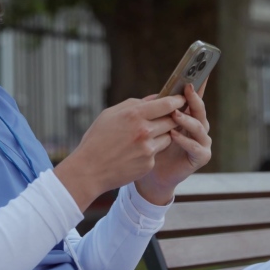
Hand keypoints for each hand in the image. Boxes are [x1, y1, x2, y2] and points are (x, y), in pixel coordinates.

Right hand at [54, 93, 185, 210]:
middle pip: (172, 120)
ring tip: (146, 136)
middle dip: (172, 117)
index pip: (166, 104)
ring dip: (162, 134)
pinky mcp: (149, 164)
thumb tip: (154, 99)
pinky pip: (157, 152)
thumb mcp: (110, 114)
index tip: (180, 99)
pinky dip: (151, 150)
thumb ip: (133, 104)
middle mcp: (144, 131)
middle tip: (170, 116)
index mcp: (134, 115)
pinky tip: (136, 152)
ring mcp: (148, 149)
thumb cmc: (96, 139)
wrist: (89, 170)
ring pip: (168, 136)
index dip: (177, 100)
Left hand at [136, 82, 211, 203]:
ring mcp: (202, 141)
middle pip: (199, 109)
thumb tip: (155, 95)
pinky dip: (185, 140)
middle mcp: (198, 127)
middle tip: (187, 89)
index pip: (194, 98)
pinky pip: (196, 147)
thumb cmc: (151, 147)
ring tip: (175, 114)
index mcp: (188, 117)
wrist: (151, 174)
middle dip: (194, 98)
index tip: (199, 70)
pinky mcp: (201, 156)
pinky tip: (173, 135)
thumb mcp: (152, 125)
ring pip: (199, 126)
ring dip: (187, 119)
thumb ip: (156, 112)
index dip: (198, 85)